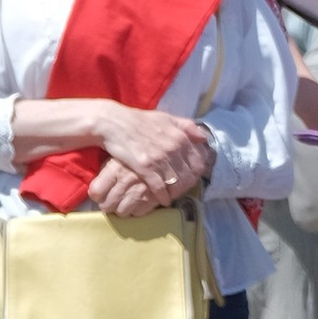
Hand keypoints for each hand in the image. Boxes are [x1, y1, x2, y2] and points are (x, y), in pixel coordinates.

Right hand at [80, 104, 213, 211]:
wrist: (113, 123)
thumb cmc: (140, 121)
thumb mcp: (166, 118)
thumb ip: (186, 126)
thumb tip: (204, 138)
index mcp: (180, 136)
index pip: (198, 162)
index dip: (198, 173)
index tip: (194, 178)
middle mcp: (173, 148)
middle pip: (188, 175)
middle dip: (187, 185)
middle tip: (183, 190)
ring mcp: (160, 158)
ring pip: (176, 183)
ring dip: (176, 192)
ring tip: (173, 195)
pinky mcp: (145, 167)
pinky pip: (160, 188)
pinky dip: (163, 196)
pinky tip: (163, 200)